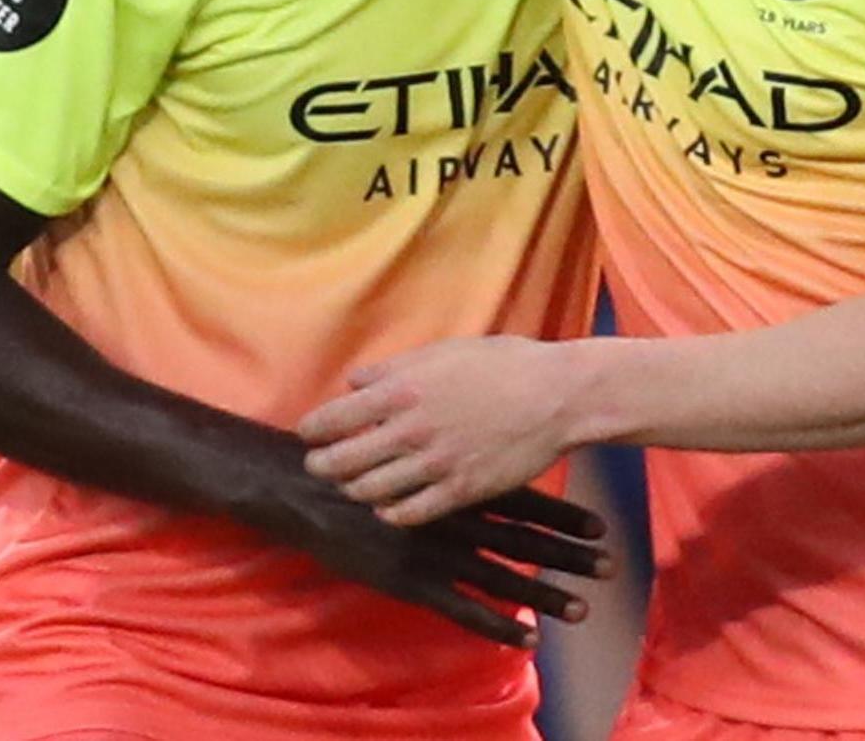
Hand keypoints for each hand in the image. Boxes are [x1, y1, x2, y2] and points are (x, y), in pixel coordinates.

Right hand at [250, 427, 609, 648]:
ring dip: (547, 594)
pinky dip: (499, 625)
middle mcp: (457, 516)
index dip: (563, 515)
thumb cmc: (357, 448)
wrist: (304, 486)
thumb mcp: (405, 419)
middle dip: (570, 555)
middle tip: (611, 566)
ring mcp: (437, 552)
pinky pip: (465, 609)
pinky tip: (529, 640)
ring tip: (585, 609)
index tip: (599, 527)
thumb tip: (477, 406)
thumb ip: (443, 421)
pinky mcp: (413, 582)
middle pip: (525, 539)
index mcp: (459, 479)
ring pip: (504, 577)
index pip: (524, 499)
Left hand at [298, 337, 578, 527]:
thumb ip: (394, 368)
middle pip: (341, 462)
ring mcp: (434, 464)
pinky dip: (390, 513)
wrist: (557, 397)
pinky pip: (407, 514)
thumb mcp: (444, 351)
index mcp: (402, 390)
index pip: (333, 419)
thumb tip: (355, 383)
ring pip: (369, 491)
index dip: (311, 431)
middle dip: (322, 466)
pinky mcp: (459, 491)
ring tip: (353, 485)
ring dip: (355, 490)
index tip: (307, 435)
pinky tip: (388, 506)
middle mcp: (410, 430)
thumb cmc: (503, 364)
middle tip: (319, 467)